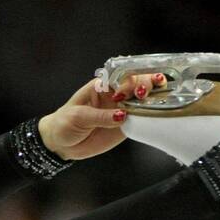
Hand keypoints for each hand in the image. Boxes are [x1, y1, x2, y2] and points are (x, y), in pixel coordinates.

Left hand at [37, 70, 168, 161]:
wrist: (60, 143)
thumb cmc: (65, 122)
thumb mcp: (79, 117)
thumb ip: (101, 116)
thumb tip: (122, 116)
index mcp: (103, 86)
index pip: (122, 76)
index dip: (133, 78)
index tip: (137, 85)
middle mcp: (115, 96)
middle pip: (137, 85)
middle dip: (146, 85)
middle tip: (145, 93)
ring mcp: (121, 111)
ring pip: (142, 102)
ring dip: (152, 100)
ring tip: (159, 100)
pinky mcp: (124, 127)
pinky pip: (140, 121)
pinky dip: (149, 118)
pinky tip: (157, 115)